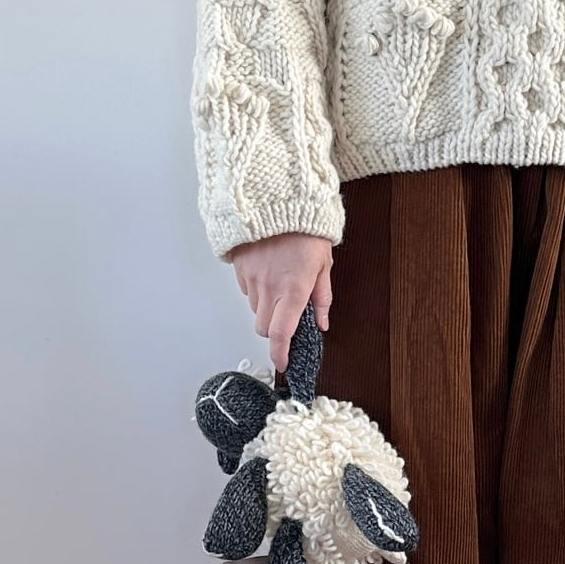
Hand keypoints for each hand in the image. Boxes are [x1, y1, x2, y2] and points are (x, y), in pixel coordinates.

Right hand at [227, 232, 333, 373]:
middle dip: (273, 329)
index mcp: (293, 291)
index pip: (281, 335)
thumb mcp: (324, 264)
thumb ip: (322, 298)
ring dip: (265, 307)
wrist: (279, 199)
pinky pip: (246, 289)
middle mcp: (269, 289)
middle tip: (286, 316)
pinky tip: (268, 271)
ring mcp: (252, 279)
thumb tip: (322, 323)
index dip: (280, 354)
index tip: (283, 363)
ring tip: (279, 283)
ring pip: (254, 309)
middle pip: (263, 328)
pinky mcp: (240, 268)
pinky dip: (256, 289)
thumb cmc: (306, 229)